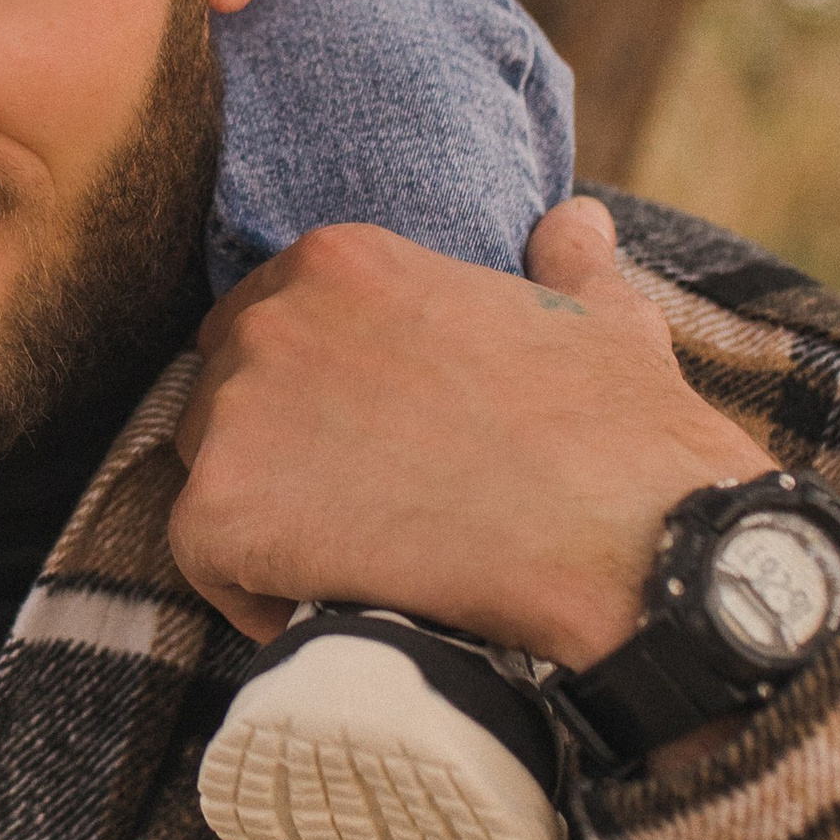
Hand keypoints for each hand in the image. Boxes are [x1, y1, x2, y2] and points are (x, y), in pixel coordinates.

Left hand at [168, 200, 767, 666]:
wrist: (634, 547)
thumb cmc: (626, 438)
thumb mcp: (608, 319)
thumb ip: (571, 264)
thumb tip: (576, 223)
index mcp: (343, 263)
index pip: (274, 321)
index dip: (315, 394)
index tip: (370, 445)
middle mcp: (272, 321)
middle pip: (229, 394)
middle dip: (282, 453)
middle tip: (364, 512)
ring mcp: (236, 415)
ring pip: (213, 473)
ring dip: (269, 522)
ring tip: (352, 568)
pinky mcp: (221, 512)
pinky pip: (205, 560)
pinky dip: (255, 595)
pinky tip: (325, 615)